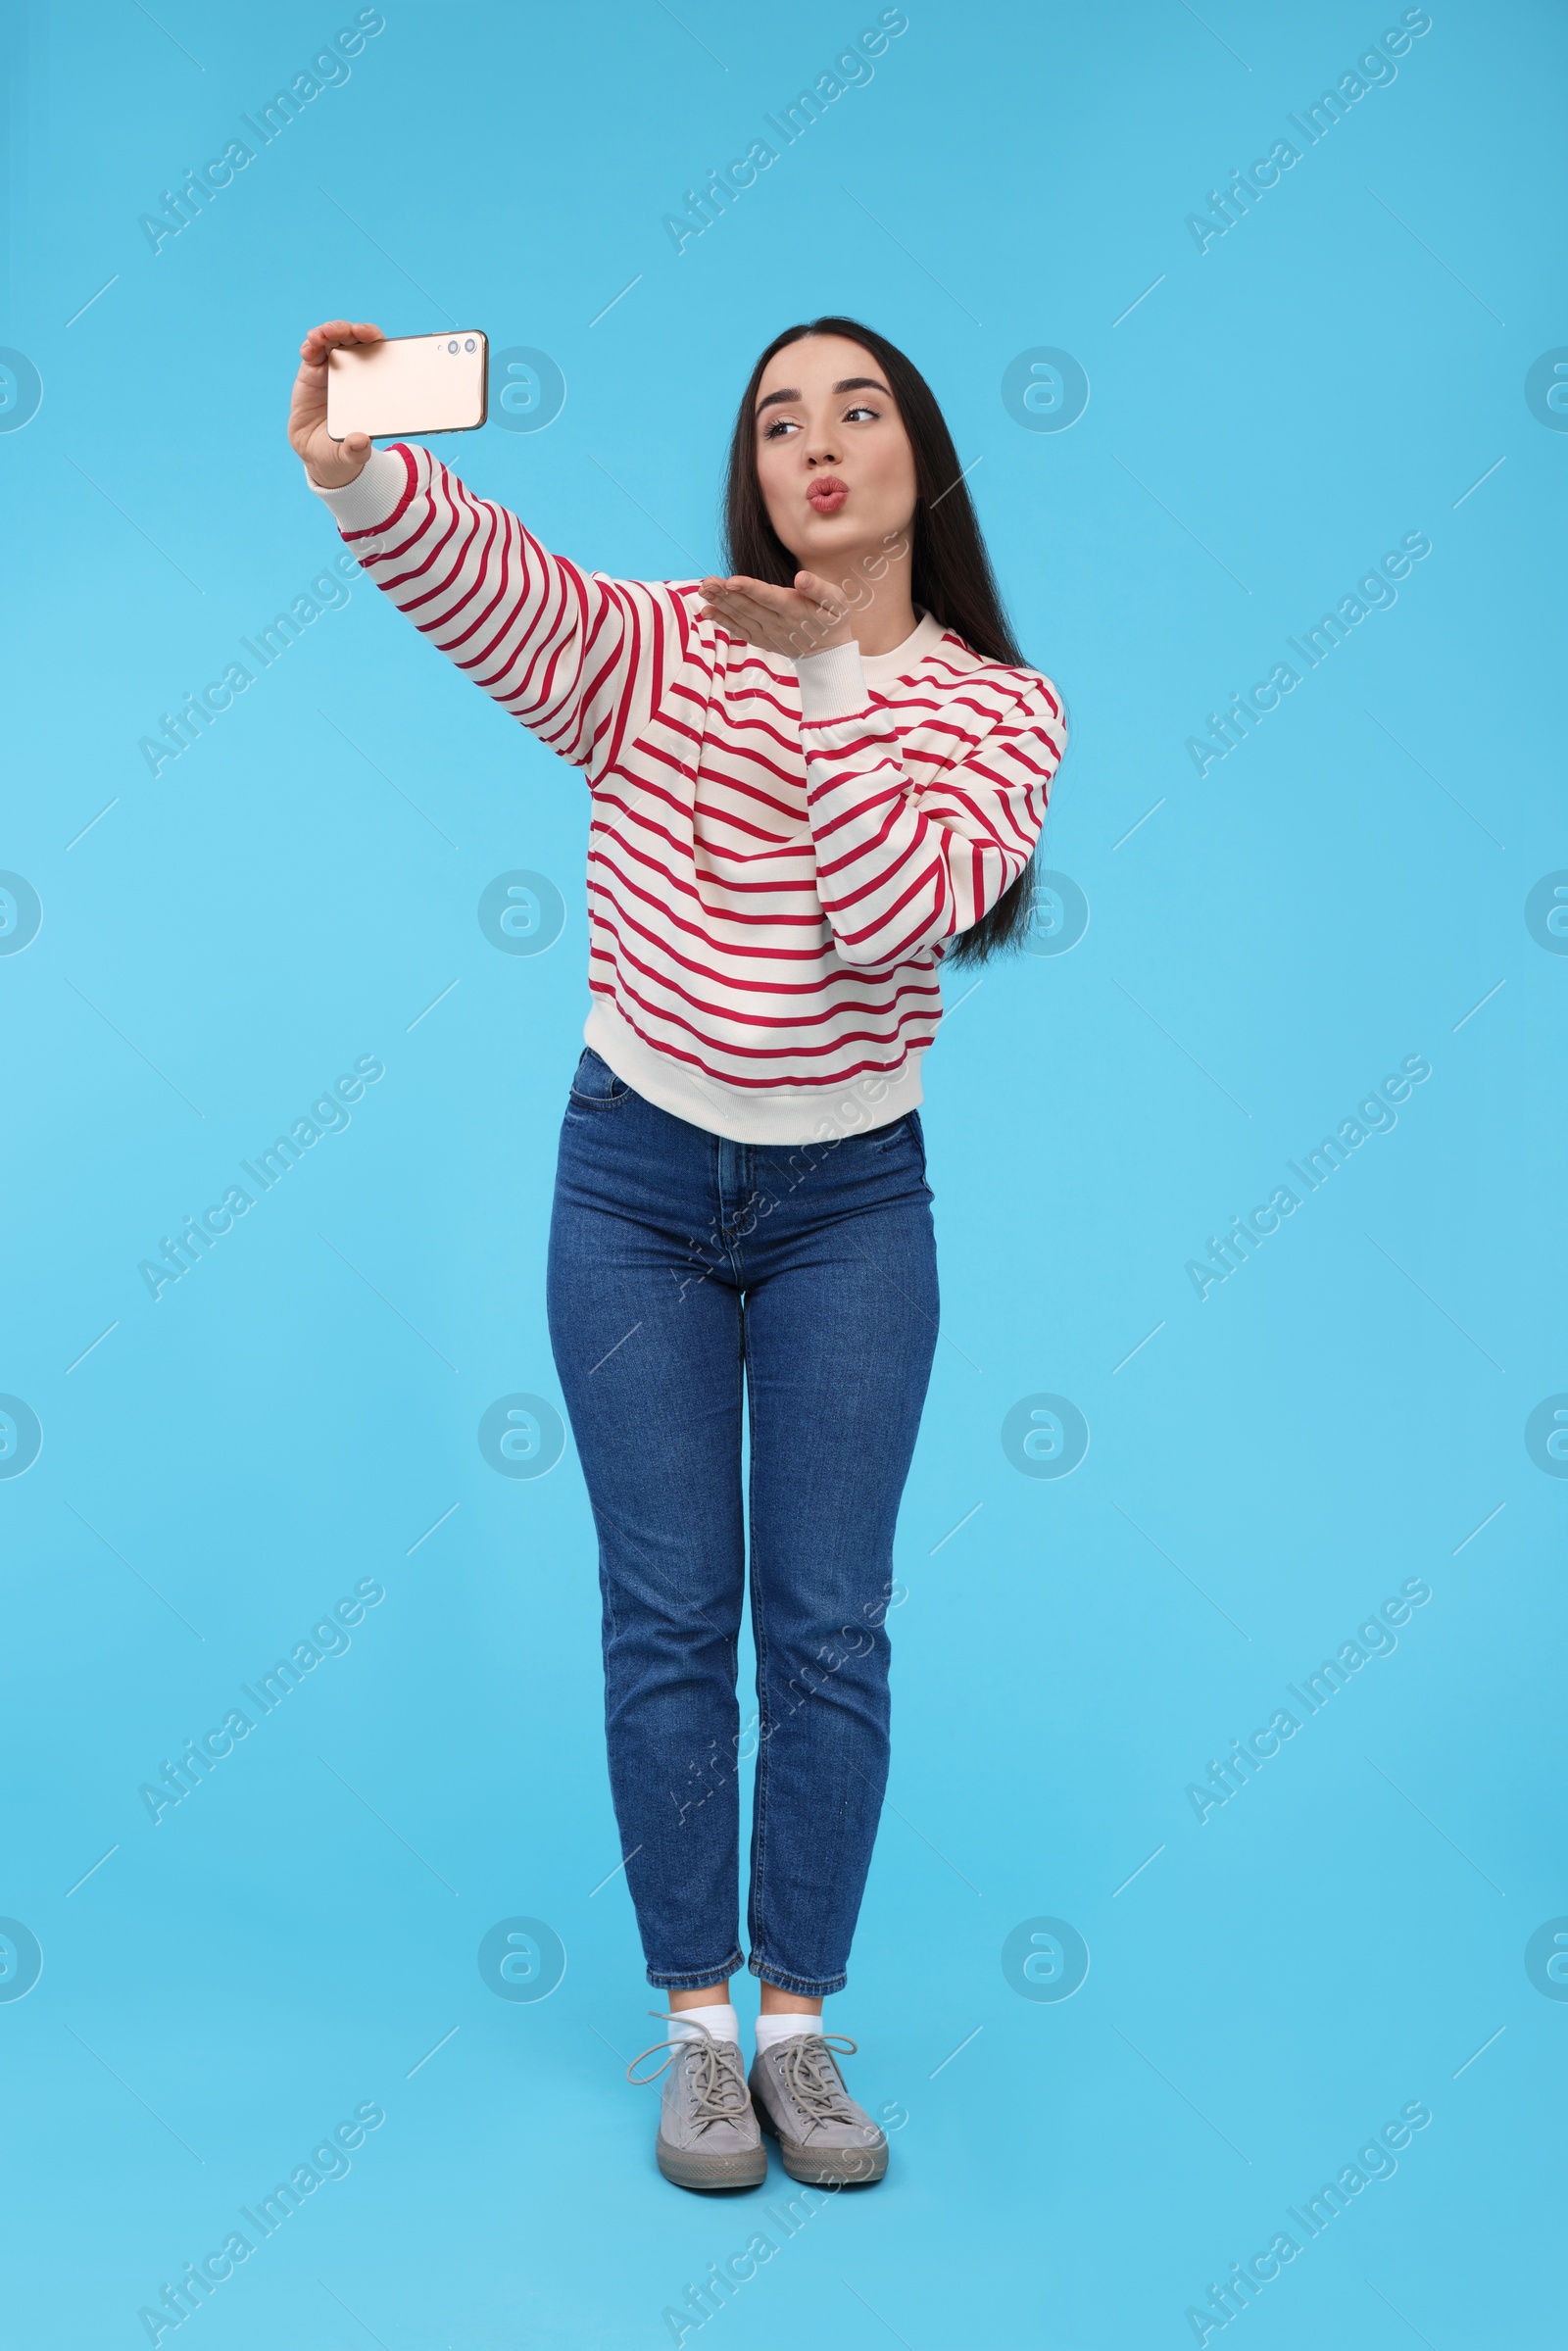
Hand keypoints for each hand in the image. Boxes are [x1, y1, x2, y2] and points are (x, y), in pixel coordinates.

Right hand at [288, 319, 384, 487]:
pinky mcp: (311, 373)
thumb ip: (356, 450)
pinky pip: (312, 353)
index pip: (377, 352)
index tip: (369, 335)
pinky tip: (309, 348)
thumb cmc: (343, 452)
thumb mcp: (351, 456)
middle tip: (347, 330)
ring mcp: (332, 370)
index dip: (374, 338)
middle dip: (350, 329)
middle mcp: (353, 372)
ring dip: (328, 332)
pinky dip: (310, 346)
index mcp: (372, 385)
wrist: (320, 456)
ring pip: (331, 340)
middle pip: (353, 339)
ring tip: (321, 336)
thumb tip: (361, 442)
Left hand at [697, 571, 853, 660]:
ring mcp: (767, 634)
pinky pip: (739, 631)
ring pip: (740, 617)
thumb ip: (819, 589)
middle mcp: (777, 624)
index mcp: (794, 610)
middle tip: (707, 582)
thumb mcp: (837, 602)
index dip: (749, 589)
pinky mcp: (761, 640)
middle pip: (748, 606)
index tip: (731, 581)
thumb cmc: (833, 620)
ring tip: (703, 590)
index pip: (768, 597)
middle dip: (726, 594)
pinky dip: (722, 621)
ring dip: (720, 604)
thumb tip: (802, 577)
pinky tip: (707, 612)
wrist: (830, 654)